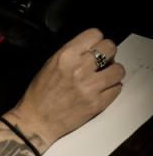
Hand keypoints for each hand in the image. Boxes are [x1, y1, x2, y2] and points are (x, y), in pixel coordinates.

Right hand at [8, 28, 124, 149]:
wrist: (37, 120)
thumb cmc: (39, 94)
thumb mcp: (49, 65)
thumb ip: (70, 54)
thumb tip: (90, 48)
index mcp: (65, 56)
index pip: (94, 34)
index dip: (96, 40)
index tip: (94, 46)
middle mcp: (79, 68)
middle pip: (110, 48)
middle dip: (107, 53)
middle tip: (102, 61)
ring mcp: (91, 86)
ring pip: (118, 69)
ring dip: (112, 72)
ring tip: (103, 76)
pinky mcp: (98, 103)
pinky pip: (117, 88)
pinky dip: (111, 88)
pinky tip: (101, 90)